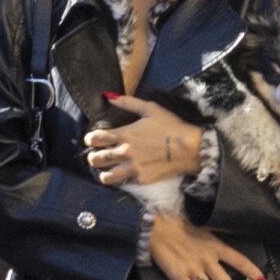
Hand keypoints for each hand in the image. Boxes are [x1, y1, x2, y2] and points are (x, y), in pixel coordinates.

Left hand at [84, 95, 202, 186]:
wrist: (189, 148)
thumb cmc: (171, 126)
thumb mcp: (150, 109)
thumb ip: (128, 103)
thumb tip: (109, 96)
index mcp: (125, 134)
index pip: (97, 138)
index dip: (90, 139)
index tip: (91, 140)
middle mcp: (125, 152)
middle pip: (98, 159)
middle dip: (92, 159)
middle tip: (94, 158)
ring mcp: (133, 167)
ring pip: (107, 176)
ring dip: (103, 174)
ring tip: (105, 173)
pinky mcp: (142, 179)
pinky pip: (126, 182)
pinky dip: (123, 180)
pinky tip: (125, 177)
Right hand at [149, 217, 266, 279]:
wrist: (154, 226)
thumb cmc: (178, 226)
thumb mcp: (204, 230)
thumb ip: (216, 241)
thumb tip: (228, 246)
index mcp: (216, 245)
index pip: (239, 260)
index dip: (252, 272)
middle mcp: (208, 259)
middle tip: (208, 276)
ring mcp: (194, 268)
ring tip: (193, 278)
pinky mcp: (179, 276)